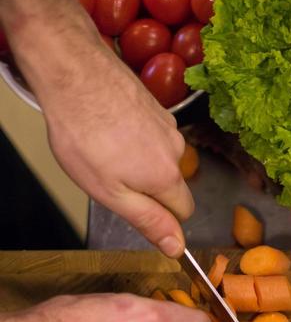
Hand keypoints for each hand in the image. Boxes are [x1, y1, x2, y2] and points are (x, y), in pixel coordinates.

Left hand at [0, 0, 191, 256]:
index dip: (161, 217)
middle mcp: (176, 150)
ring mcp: (168, 124)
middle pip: (173, 183)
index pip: (184, 212)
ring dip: (141, 159)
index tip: (133, 207)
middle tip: (111, 177)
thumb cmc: (85, 137)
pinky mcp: (157, 106)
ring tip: (106, 148)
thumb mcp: (111, 193)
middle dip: (149, 187)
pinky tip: (110, 127)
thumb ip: (148, 222)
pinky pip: (153, 134)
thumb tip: (177, 247)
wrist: (75, 73)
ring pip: (162, 157)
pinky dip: (136, 136)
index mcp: (167, 177)